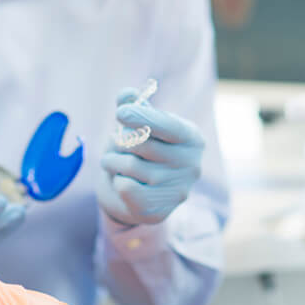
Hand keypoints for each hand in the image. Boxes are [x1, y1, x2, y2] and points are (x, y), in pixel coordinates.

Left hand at [96, 88, 204, 225]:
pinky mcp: (160, 211)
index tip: (119, 113)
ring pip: (129, 166)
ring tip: (113, 160)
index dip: (142, 117)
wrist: (144, 192)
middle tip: (116, 141)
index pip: (167, 126)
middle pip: (142, 145)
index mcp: (193, 139)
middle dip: (120, 140)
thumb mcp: (143, 123)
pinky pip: (125, 187)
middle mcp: (192, 165)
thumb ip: (135, 104)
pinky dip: (116, 180)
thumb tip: (126, 94)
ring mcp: (178, 190)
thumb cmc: (145, 148)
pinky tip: (122, 180)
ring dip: (111, 160)